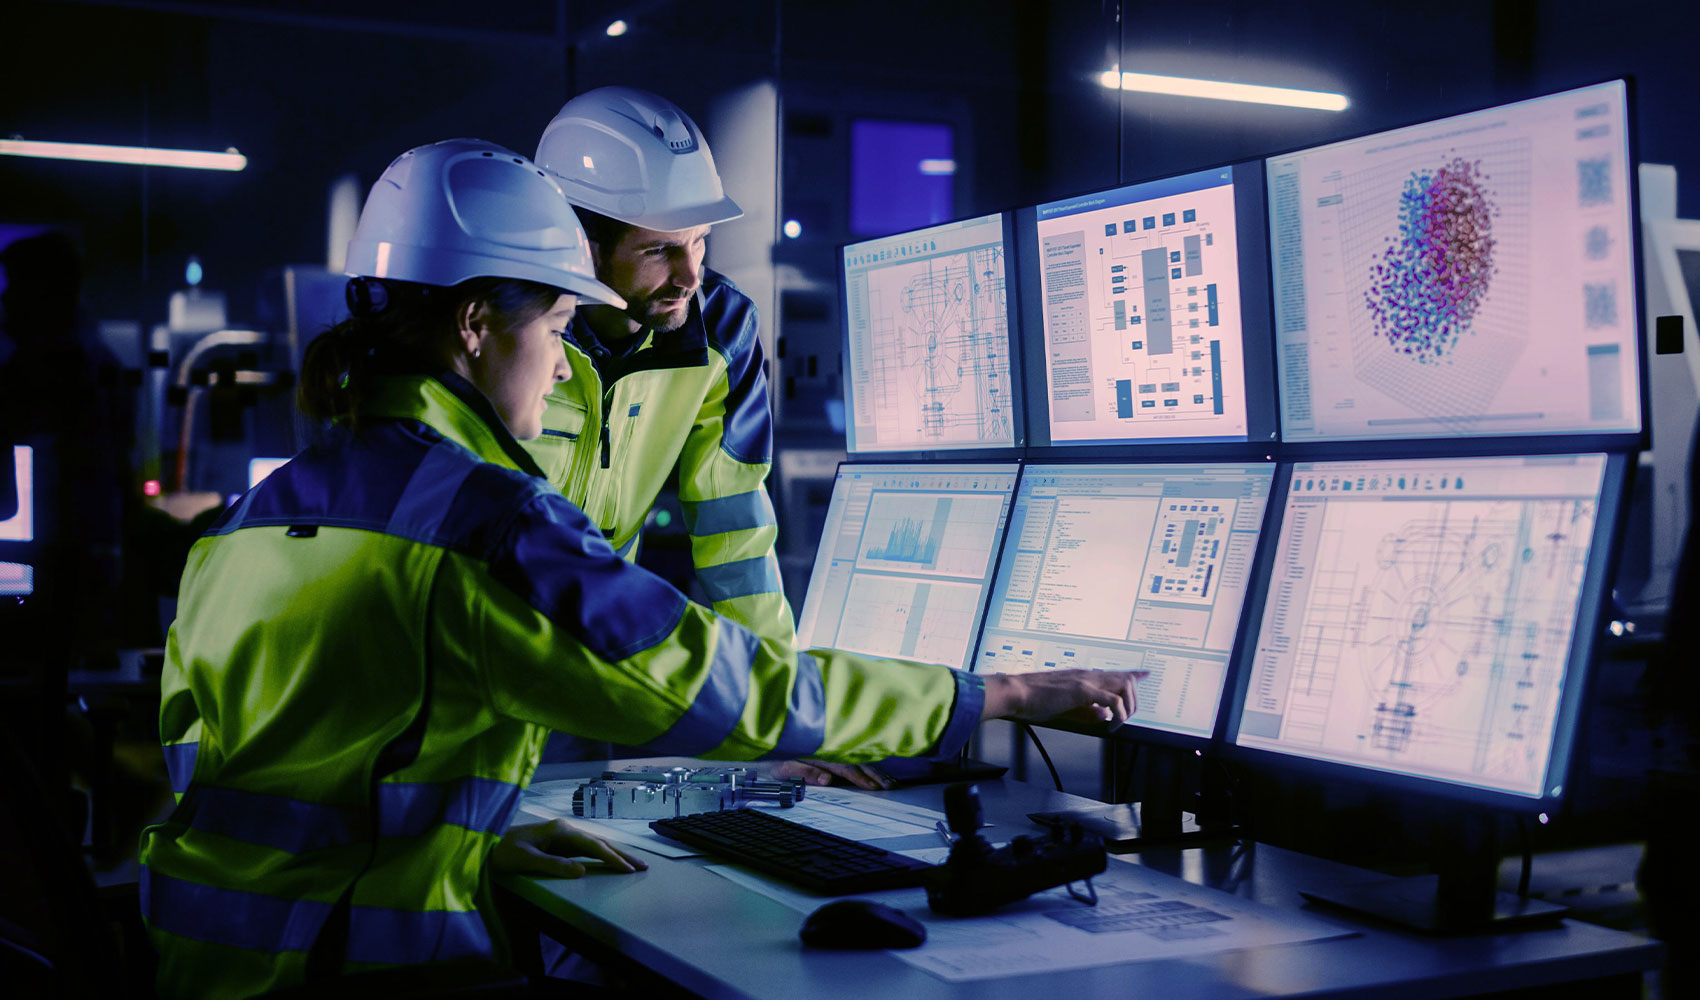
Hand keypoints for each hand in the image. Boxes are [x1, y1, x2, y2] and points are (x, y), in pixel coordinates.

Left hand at [488, 818, 648, 877]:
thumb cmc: (502, 852)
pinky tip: (611, 862)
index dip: (612, 858)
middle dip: (622, 855)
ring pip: (595, 846)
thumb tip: (583, 870)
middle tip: (643, 867)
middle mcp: (565, 830)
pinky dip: (602, 856)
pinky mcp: (560, 844)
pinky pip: (586, 851)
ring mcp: (563, 836)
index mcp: (560, 830)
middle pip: (600, 842)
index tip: (628, 870)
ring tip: (634, 865)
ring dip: (615, 855)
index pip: (593, 845)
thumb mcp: (525, 860)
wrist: (486, 844)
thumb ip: (553, 865)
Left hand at [772, 758, 893, 789]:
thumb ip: (807, 772)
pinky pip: (855, 754)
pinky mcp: (833, 747)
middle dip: (875, 774)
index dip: (861, 777)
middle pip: (858, 760)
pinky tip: (878, 770)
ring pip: (860, 756)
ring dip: (876, 769)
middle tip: (890, 786)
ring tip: (890, 781)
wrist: (767, 738)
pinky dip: (869, 762)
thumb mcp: (784, 767)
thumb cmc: (774, 758)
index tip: (874, 788)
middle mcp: (830, 748)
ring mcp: (832, 746)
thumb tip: (828, 780)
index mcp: (821, 753)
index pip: (846, 766)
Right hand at [983, 669, 1149, 729]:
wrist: (1016, 693)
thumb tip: (1103, 715)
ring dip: (1127, 707)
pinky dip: (1118, 714)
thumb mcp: (1064, 708)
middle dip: (1133, 700)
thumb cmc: (1032, 699)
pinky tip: (1109, 726)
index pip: (1113, 672)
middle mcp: (1087, 675)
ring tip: (1118, 723)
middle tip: (1126, 718)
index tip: (1145, 674)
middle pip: (1126, 678)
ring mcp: (1086, 680)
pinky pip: (1113, 700)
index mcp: (1082, 677)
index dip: (1132, 673)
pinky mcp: (1083, 690)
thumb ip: (1085, 712)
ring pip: (1125, 686)